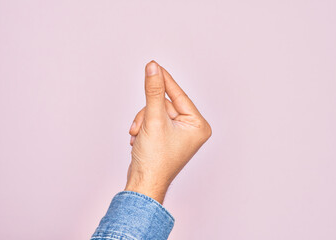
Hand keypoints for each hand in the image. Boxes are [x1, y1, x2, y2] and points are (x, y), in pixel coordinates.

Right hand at [125, 61, 211, 203]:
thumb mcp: (154, 120)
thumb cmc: (154, 160)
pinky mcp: (167, 137)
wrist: (143, 183)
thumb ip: (153, 91)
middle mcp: (191, 129)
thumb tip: (153, 68)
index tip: (154, 65)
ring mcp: (179, 134)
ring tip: (138, 136)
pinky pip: (153, 121)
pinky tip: (139, 140)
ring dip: (143, 121)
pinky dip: (143, 127)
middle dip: (148, 113)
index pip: (179, 95)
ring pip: (155, 112)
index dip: (165, 81)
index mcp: (198, 125)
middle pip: (164, 105)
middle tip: (141, 126)